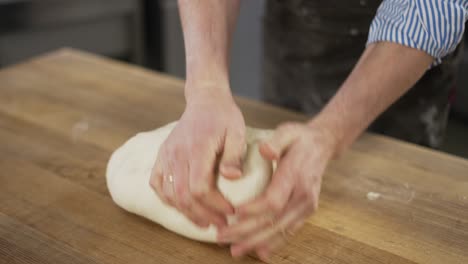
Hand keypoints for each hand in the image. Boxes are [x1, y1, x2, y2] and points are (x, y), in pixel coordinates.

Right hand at [149, 85, 245, 227]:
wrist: (205, 100)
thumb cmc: (224, 117)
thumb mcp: (237, 131)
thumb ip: (234, 155)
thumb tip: (232, 177)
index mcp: (197, 148)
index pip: (199, 187)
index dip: (214, 205)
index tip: (230, 211)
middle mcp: (177, 153)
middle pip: (182, 195)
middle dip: (202, 215)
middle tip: (220, 225)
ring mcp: (166, 155)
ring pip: (168, 193)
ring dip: (185, 212)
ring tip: (204, 222)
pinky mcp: (162, 155)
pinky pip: (157, 183)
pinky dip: (167, 199)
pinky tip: (182, 208)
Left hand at [218, 121, 337, 260]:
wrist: (323, 145)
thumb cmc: (300, 138)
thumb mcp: (287, 131)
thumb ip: (276, 140)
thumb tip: (265, 150)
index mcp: (295, 176)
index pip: (273, 199)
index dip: (254, 209)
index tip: (234, 215)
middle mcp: (303, 195)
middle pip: (274, 220)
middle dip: (247, 233)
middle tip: (223, 238)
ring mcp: (307, 205)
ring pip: (280, 229)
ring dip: (257, 242)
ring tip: (235, 250)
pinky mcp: (306, 211)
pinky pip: (289, 231)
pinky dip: (274, 243)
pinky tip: (260, 252)